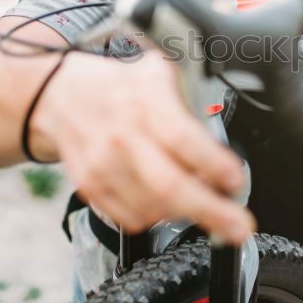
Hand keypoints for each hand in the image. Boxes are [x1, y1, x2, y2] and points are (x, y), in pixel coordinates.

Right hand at [30, 51, 254, 242]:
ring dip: (186, 214)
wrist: (62, 96)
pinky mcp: (91, 188)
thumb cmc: (121, 87)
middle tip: (239, 227)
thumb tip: (223, 149)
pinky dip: (157, 217)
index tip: (235, 181)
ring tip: (204, 205)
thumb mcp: (161, 75)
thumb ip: (193, 105)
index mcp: (145, 101)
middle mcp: (122, 136)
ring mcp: (103, 165)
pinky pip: (133, 219)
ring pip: (154, 210)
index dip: (213, 165)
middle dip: (212, 212)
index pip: (182, 139)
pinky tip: (165, 200)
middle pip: (169, 186)